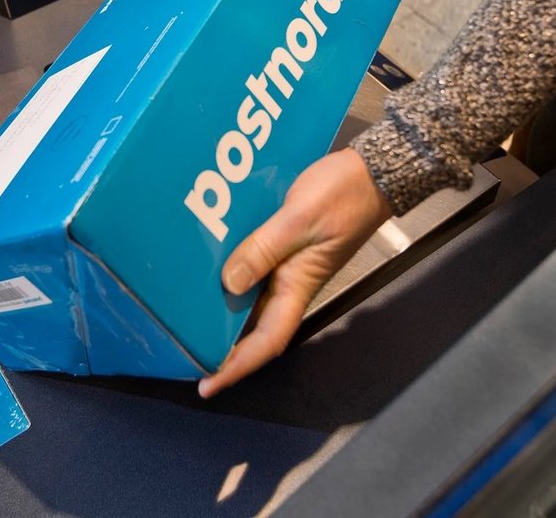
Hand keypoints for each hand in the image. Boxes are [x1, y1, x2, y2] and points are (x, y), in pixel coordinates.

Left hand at [198, 148, 391, 397]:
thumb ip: (264, 248)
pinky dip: (229, 276)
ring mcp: (287, 266)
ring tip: (184, 319)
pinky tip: (204, 271)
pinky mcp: (283, 246)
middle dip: (222, 347)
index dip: (237, 367)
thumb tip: (229, 283)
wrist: (372, 172)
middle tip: (183, 354)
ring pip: (250, 300)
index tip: (207, 384)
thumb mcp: (300, 219)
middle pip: (254, 328)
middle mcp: (291, 283)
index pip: (267, 340)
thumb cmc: (344, 196)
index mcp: (298, 285)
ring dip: (221, 312)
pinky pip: (252, 269)